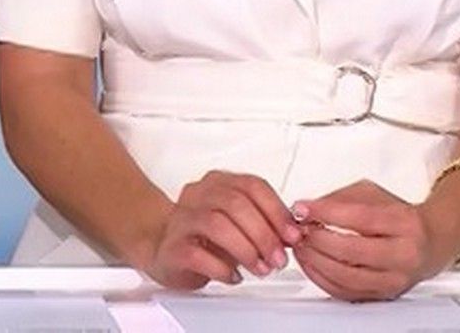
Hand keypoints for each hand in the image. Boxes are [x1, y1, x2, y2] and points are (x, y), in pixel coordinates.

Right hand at [145, 171, 300, 288]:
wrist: (164, 251)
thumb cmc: (206, 238)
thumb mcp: (240, 225)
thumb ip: (266, 224)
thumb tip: (294, 232)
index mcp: (218, 182)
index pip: (252, 185)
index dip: (276, 210)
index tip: (292, 234)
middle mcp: (197, 195)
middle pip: (236, 203)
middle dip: (264, 234)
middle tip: (278, 259)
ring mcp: (181, 219)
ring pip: (217, 224)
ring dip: (246, 250)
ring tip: (260, 269)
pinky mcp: (172, 247)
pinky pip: (199, 255)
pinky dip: (222, 268)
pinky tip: (233, 276)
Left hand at [290, 180, 445, 300]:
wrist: (432, 243)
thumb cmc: (400, 217)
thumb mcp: (373, 195)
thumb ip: (339, 200)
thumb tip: (305, 209)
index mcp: (406, 223)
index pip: (360, 218)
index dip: (326, 212)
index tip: (302, 208)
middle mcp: (405, 254)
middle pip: (351, 251)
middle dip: (317, 239)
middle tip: (299, 230)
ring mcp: (395, 279)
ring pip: (346, 276)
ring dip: (315, 261)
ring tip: (301, 246)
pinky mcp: (384, 295)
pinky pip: (346, 293)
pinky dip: (322, 279)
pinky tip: (311, 264)